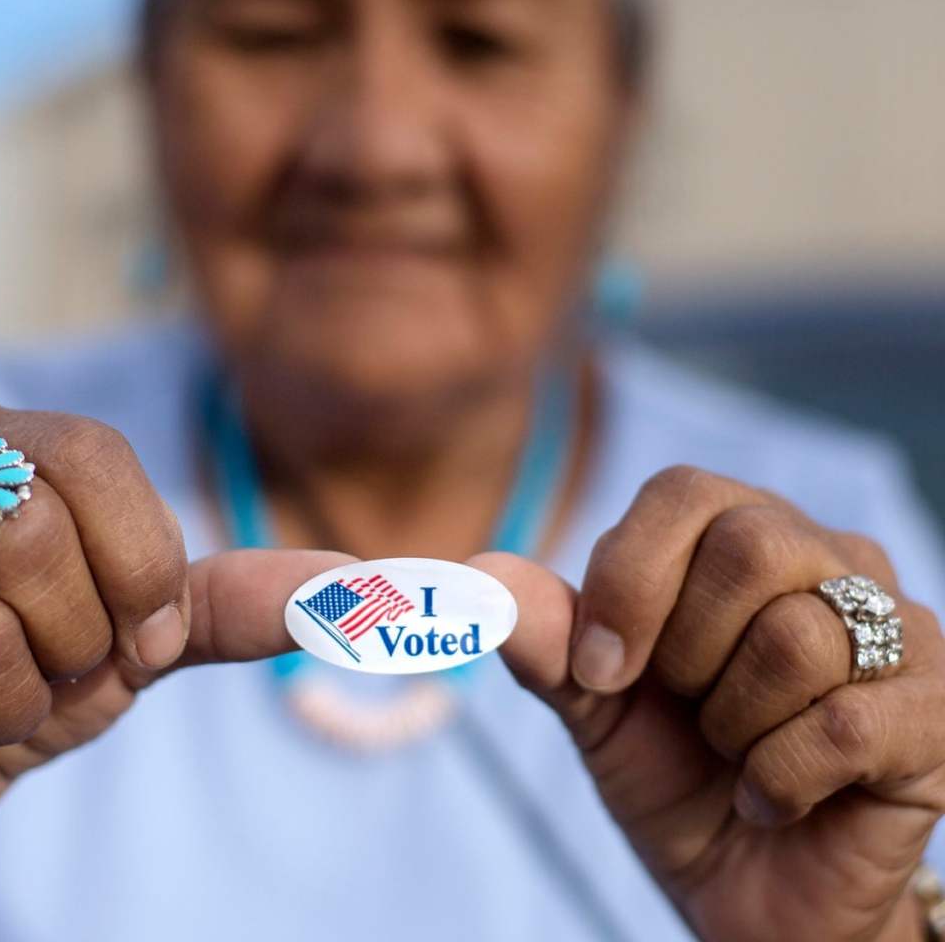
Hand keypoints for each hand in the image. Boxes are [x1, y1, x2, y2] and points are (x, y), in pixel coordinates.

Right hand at [0, 400, 346, 866]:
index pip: (95, 455)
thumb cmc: (40, 680)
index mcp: (6, 448)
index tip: (147, 634)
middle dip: (75, 634)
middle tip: (62, 665)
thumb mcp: (141, 634)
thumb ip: (233, 601)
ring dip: (14, 702)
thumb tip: (355, 582)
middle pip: (30, 526)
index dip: (137, 558)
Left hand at [479, 466, 944, 941]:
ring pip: (798, 638)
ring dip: (733, 723)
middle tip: (688, 709)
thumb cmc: (674, 771)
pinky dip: (779, 779)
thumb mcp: (594, 703)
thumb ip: (548, 637)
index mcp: (737, 531)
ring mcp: (894, 628)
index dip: (628, 580)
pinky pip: (845, 724)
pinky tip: (773, 798)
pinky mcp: (933, 710)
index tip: (601, 671)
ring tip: (736, 751)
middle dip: (686, 654)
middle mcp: (826, 557)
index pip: (681, 492)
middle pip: (749, 547)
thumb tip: (481, 575)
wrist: (748, 888)